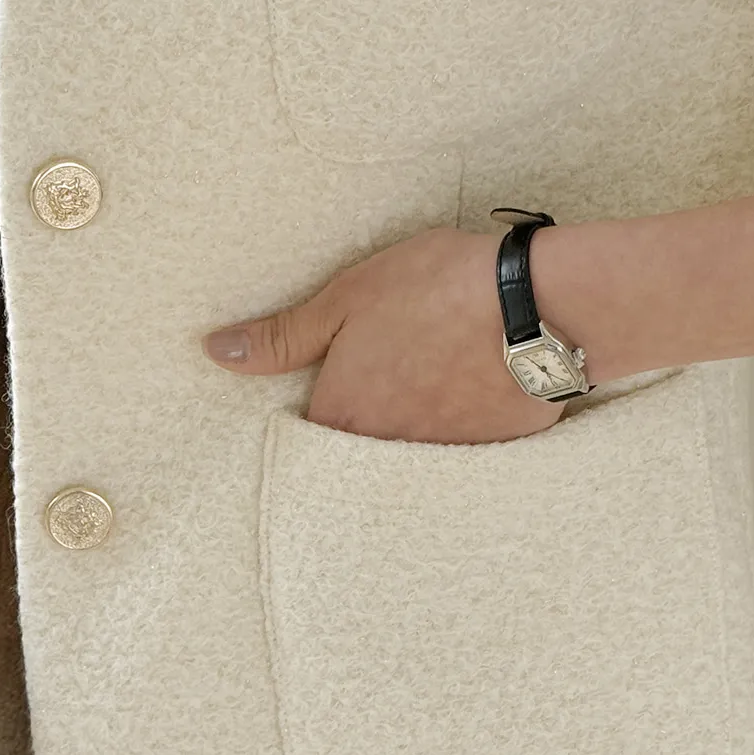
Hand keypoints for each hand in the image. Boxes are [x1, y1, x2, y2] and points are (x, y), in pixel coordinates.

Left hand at [200, 226, 567, 443]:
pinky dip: (465, 433)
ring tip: (439, 381)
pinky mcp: (489, 460)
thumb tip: (216, 353)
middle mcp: (385, 454)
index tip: (346, 376)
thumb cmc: (434, 291)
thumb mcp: (346, 299)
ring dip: (419, 428)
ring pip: (412, 456)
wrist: (536, 307)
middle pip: (363, 451)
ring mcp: (439, 463)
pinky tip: (476, 394)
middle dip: (374, 421)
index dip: (328, 401)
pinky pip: (462, 458)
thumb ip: (281, 337)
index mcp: (342, 417)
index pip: (314, 436)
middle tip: (400, 375)